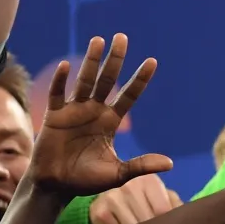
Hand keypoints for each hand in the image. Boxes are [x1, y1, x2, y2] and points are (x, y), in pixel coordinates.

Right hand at [30, 36, 172, 198]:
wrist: (57, 186)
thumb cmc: (86, 180)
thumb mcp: (118, 173)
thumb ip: (141, 166)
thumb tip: (170, 164)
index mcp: (111, 122)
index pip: (129, 96)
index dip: (140, 80)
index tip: (152, 61)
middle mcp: (94, 111)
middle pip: (107, 80)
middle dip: (115, 60)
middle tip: (122, 37)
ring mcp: (74, 111)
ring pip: (85, 82)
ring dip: (91, 61)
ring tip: (98, 40)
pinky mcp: (54, 117)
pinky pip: (58, 95)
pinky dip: (61, 81)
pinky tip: (66, 66)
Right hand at [89, 173, 184, 223]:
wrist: (114, 200)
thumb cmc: (148, 202)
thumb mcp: (165, 199)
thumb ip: (177, 205)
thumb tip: (192, 218)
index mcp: (149, 180)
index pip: (163, 211)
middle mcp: (128, 185)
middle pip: (147, 220)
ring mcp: (111, 197)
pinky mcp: (98, 210)